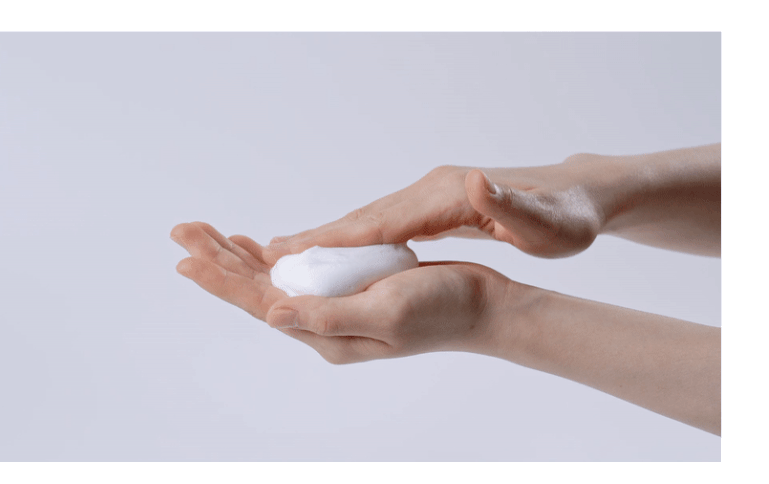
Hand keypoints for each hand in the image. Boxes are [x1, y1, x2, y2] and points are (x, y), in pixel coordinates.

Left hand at [171, 221, 511, 362]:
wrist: (480, 308)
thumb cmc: (441, 310)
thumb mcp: (387, 314)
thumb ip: (329, 316)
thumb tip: (272, 315)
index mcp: (325, 332)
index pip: (260, 302)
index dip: (221, 279)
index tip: (185, 257)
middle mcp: (322, 323)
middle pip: (256, 289)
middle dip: (218, 259)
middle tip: (183, 229)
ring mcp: (334, 307)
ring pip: (273, 280)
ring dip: (239, 257)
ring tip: (208, 234)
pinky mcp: (348, 291)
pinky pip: (299, 274)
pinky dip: (274, 257)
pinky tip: (260, 247)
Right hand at [264, 158, 605, 262]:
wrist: (577, 197)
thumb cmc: (564, 218)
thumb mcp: (546, 222)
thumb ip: (510, 205)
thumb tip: (475, 179)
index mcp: (447, 198)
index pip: (381, 222)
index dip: (336, 238)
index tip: (293, 250)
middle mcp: (430, 191)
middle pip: (362, 219)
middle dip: (314, 238)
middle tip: (264, 254)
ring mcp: (428, 197)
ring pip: (366, 221)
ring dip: (325, 238)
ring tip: (282, 254)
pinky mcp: (432, 206)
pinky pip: (382, 225)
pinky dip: (351, 238)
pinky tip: (333, 252)